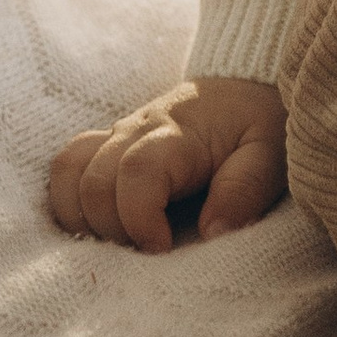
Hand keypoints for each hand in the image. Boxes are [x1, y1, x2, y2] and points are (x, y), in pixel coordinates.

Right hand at [47, 77, 287, 251]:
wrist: (246, 86)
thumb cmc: (259, 123)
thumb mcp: (270, 153)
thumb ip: (244, 189)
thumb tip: (212, 233)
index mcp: (177, 133)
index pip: (136, 172)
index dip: (139, 219)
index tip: (163, 249)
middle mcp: (136, 130)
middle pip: (93, 181)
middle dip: (113, 229)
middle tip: (147, 250)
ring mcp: (116, 135)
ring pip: (68, 173)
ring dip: (84, 218)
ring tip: (122, 240)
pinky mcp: (106, 145)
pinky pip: (66, 168)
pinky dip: (71, 202)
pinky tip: (100, 226)